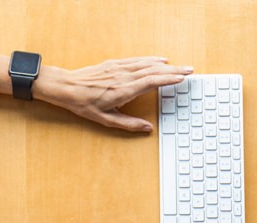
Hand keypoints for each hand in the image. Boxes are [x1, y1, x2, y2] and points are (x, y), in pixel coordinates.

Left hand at [35, 57, 192, 131]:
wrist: (66, 87)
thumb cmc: (83, 104)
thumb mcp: (105, 120)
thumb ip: (129, 124)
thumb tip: (148, 129)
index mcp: (122, 90)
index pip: (151, 82)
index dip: (168, 79)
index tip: (181, 78)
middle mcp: (122, 77)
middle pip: (153, 70)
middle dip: (173, 70)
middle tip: (190, 70)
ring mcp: (118, 68)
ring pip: (146, 63)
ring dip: (165, 64)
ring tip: (180, 65)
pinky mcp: (114, 64)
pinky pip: (136, 60)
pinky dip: (150, 59)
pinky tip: (159, 60)